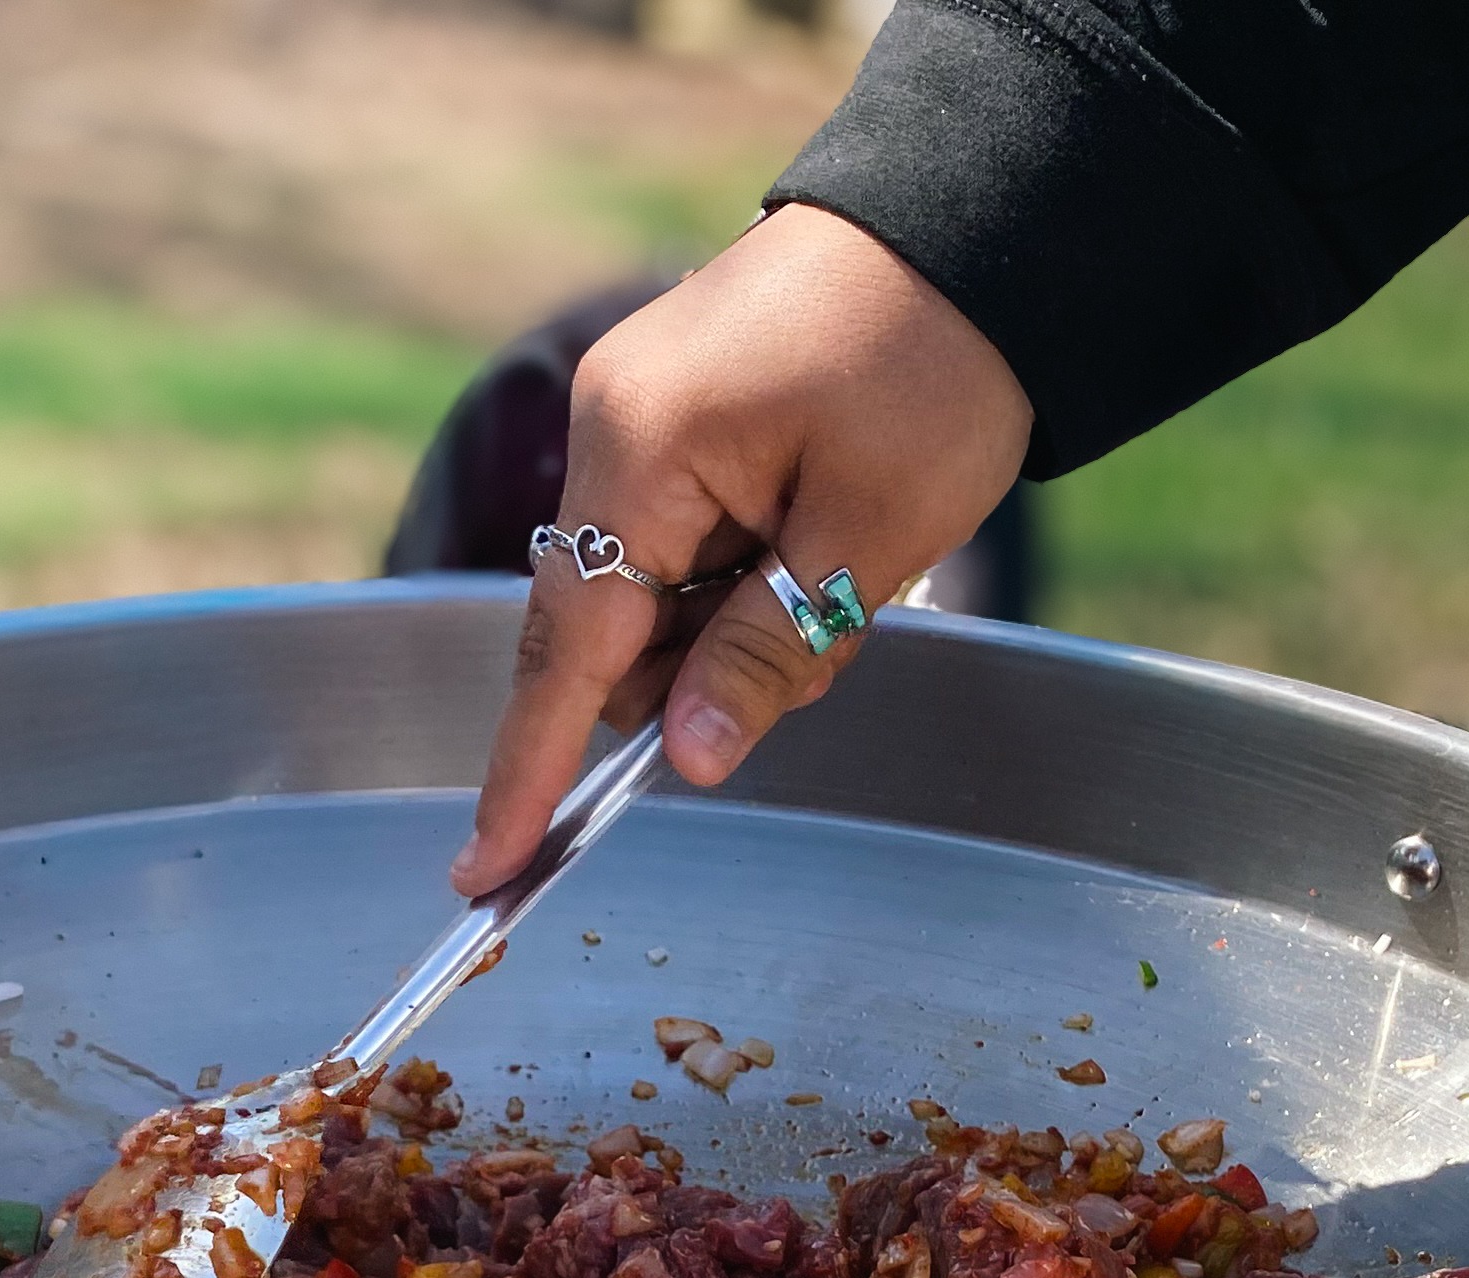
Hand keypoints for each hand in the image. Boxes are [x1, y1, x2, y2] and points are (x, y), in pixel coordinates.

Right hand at [449, 204, 1032, 895]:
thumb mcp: (870, 534)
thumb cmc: (936, 354)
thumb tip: (682, 756)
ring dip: (744, 622)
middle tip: (829, 625)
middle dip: (703, 673)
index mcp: (643, 450)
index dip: (532, 770)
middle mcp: (614, 428)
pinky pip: (684, 543)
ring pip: (656, 599)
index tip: (488, 865)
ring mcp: (639, 417)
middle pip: (608, 632)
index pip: (566, 651)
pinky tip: (823, 536)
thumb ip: (765, 654)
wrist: (980, 220)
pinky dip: (749, 573)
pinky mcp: (676, 416)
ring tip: (850, 561)